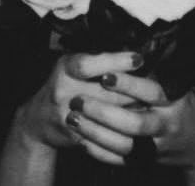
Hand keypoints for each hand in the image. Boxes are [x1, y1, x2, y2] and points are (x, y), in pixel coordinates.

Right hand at [14, 52, 141, 157]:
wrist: (39, 119)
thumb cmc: (65, 83)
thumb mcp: (72, 63)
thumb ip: (97, 60)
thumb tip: (134, 56)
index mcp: (65, 67)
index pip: (89, 64)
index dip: (114, 61)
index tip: (138, 59)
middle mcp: (62, 90)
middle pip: (105, 93)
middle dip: (133, 93)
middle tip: (155, 90)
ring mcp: (67, 115)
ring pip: (108, 117)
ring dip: (131, 114)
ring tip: (150, 109)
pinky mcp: (73, 136)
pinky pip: (103, 138)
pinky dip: (122, 135)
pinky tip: (137, 133)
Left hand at [66, 71, 194, 181]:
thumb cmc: (185, 104)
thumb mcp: (179, 84)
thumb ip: (154, 73)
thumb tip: (123, 54)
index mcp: (175, 101)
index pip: (151, 91)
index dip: (128, 84)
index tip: (105, 75)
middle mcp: (167, 124)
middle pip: (134, 122)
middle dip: (103, 112)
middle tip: (77, 100)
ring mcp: (157, 146)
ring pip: (124, 144)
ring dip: (95, 132)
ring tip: (73, 118)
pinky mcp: (148, 160)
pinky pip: (121, 160)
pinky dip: (100, 151)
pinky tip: (81, 140)